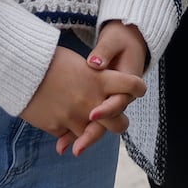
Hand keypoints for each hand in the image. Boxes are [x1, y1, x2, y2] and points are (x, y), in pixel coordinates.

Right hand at [22, 47, 145, 156]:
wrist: (18, 68)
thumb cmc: (47, 58)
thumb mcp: (76, 61)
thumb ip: (92, 75)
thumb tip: (99, 82)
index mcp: (99, 80)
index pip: (132, 86)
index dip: (137, 88)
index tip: (135, 89)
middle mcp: (91, 102)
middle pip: (120, 124)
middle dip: (118, 122)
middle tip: (112, 118)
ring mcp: (74, 118)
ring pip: (93, 135)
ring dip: (89, 131)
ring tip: (81, 121)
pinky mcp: (57, 127)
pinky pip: (67, 135)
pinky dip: (65, 129)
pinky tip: (57, 115)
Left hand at [61, 20, 149, 154]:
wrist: (125, 44)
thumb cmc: (119, 41)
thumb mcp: (113, 42)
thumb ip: (104, 53)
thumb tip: (95, 63)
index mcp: (127, 84)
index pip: (119, 102)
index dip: (107, 109)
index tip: (91, 114)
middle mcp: (119, 98)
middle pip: (109, 123)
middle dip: (93, 133)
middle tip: (77, 144)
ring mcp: (106, 103)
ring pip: (96, 127)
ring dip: (81, 138)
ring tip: (62, 146)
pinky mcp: (97, 105)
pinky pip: (87, 124)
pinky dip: (74, 133)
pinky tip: (60, 143)